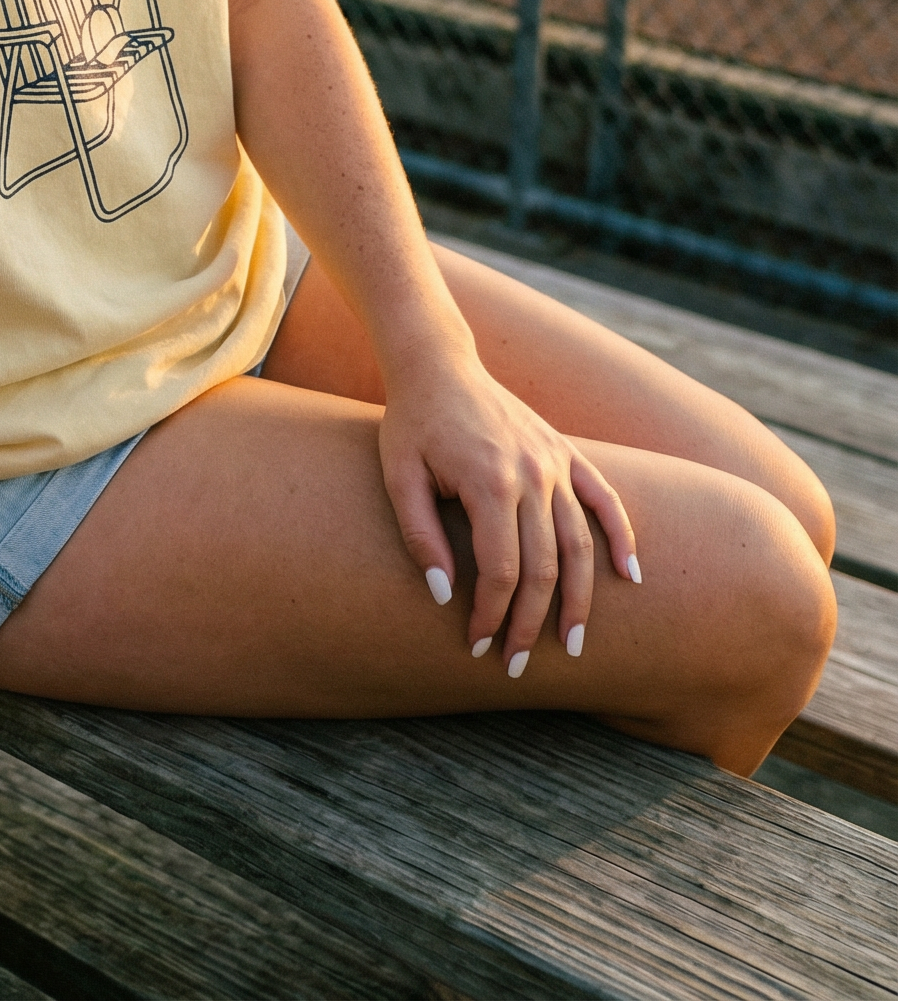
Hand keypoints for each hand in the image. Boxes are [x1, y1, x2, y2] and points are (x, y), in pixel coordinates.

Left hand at [377, 345, 639, 673]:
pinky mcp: (567, 452)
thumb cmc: (413, 423)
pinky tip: (630, 576)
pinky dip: (621, 537)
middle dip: (533, 623)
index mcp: (490, 482)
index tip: (476, 644)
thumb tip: (444, 596)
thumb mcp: (399, 477)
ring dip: (580, 599)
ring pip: (580, 544)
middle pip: (545, 567)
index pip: (503, 571)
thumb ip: (421, 537)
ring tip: (575, 644)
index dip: (492, 615)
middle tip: (519, 664)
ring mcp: (556, 463)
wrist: (439, 365)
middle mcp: (533, 475)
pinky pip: (605, 499)